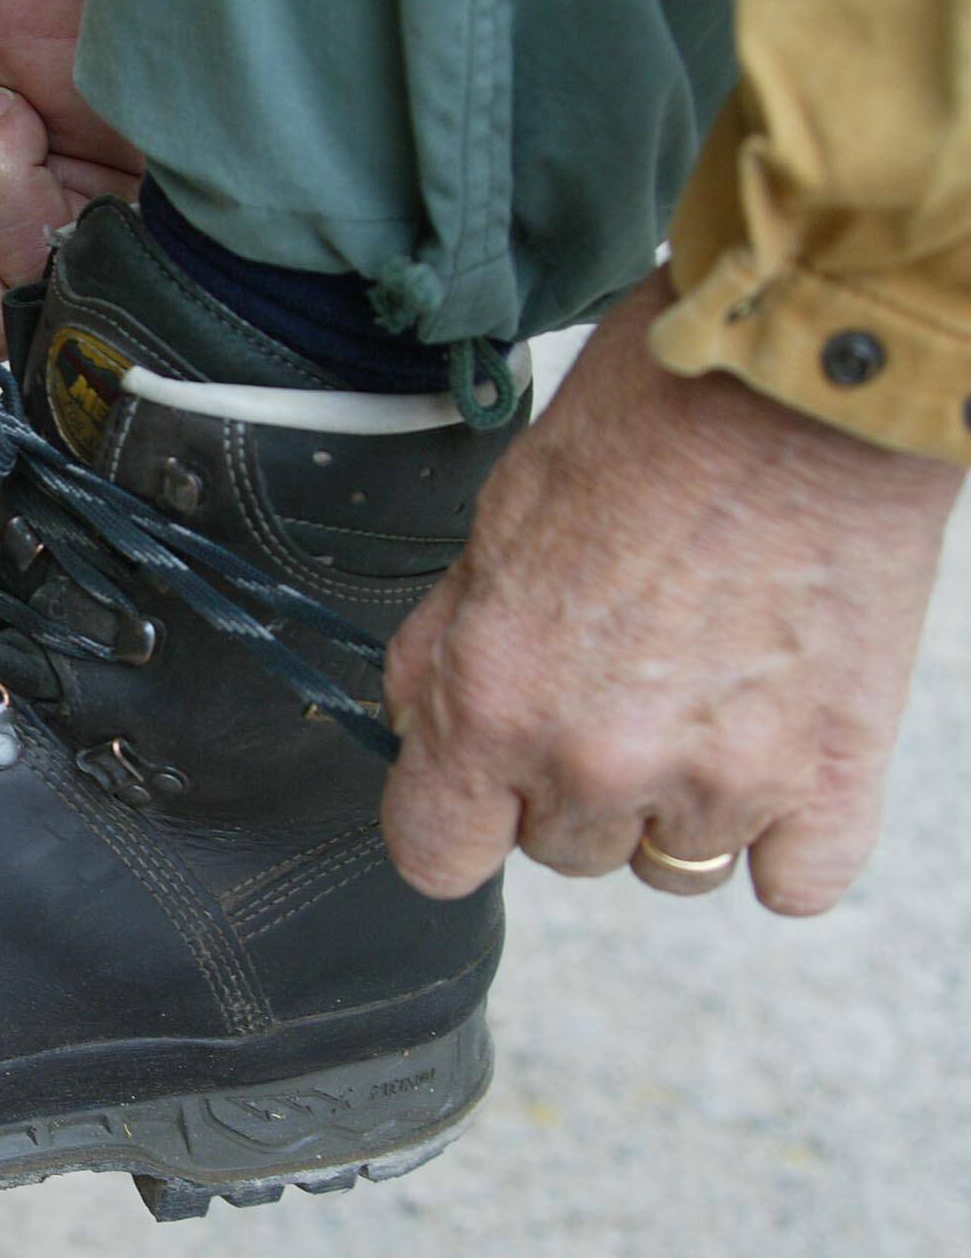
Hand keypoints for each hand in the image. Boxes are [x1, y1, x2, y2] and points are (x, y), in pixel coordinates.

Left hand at [381, 271, 964, 914]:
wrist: (807, 376)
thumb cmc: (648, 422)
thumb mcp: (494, 524)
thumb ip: (447, 649)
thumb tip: (422, 723)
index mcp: (494, 702)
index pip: (434, 854)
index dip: (451, 818)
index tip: (476, 790)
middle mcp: (598, 761)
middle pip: (559, 853)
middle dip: (569, 786)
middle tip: (613, 684)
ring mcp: (722, 781)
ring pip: (669, 867)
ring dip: (674, 804)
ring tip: (703, 695)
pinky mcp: (835, 775)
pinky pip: (792, 881)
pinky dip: (782, 833)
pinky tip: (773, 752)